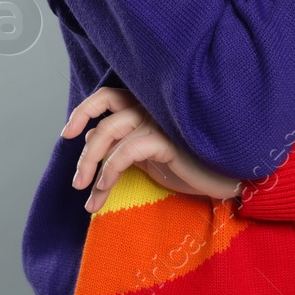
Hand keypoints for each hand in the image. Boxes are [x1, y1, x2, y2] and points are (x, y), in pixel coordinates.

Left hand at [62, 85, 242, 212]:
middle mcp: (152, 108)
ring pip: (108, 135)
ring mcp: (159, 121)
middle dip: (85, 153)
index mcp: (148, 106)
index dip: (85, 110)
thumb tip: (89, 134)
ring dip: (91, 168)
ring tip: (89, 198)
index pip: (108, 96)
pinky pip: (124, 153)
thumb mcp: (149, 153)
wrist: (226, 178)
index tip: (68, 134)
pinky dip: (107, 175)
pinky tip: (103, 195)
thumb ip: (123, 141)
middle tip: (77, 182)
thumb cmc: (191, 164)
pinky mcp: (166, 140)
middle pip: (104, 117)